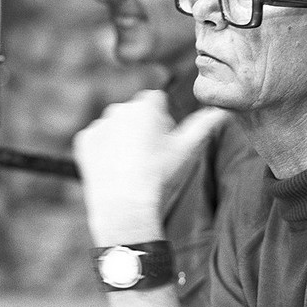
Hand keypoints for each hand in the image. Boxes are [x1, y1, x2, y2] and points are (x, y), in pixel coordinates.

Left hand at [73, 89, 231, 244]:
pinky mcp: (83, 140)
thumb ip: (204, 125)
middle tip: (148, 158)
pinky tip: (113, 168)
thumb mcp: (186, 150)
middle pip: (135, 112)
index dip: (162, 121)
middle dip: (141, 127)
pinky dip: (103, 150)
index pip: (156, 101)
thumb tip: (223, 111)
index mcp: (146, 105)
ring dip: (122, 138)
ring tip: (131, 166)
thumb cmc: (160, 176)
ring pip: (115, 126)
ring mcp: (99, 123)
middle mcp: (120, 107)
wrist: (125, 205)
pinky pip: (96, 140)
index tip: (163, 142)